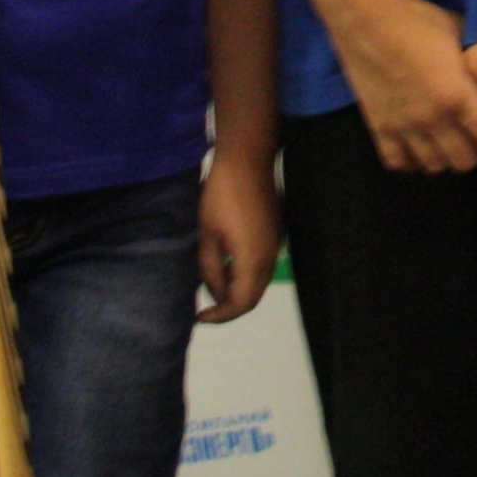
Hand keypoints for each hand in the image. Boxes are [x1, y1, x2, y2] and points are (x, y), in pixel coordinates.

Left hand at [196, 152, 282, 320]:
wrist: (247, 160)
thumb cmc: (220, 197)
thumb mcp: (207, 235)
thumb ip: (211, 269)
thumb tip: (215, 293)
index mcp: (253, 261)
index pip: (241, 303)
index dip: (221, 316)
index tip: (200, 316)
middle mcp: (270, 257)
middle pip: (254, 296)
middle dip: (230, 306)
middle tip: (207, 307)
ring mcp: (276, 244)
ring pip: (260, 281)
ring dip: (239, 289)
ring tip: (215, 283)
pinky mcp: (276, 232)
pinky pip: (263, 264)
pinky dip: (246, 273)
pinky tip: (229, 261)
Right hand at [327, 0, 476, 173]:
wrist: (368, 17)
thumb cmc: (418, 18)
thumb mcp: (461, 32)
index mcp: (458, 95)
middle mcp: (432, 119)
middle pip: (466, 161)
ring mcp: (403, 127)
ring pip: (434, 166)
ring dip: (448, 157)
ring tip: (453, 141)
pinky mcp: (379, 127)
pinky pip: (399, 162)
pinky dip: (413, 160)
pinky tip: (420, 146)